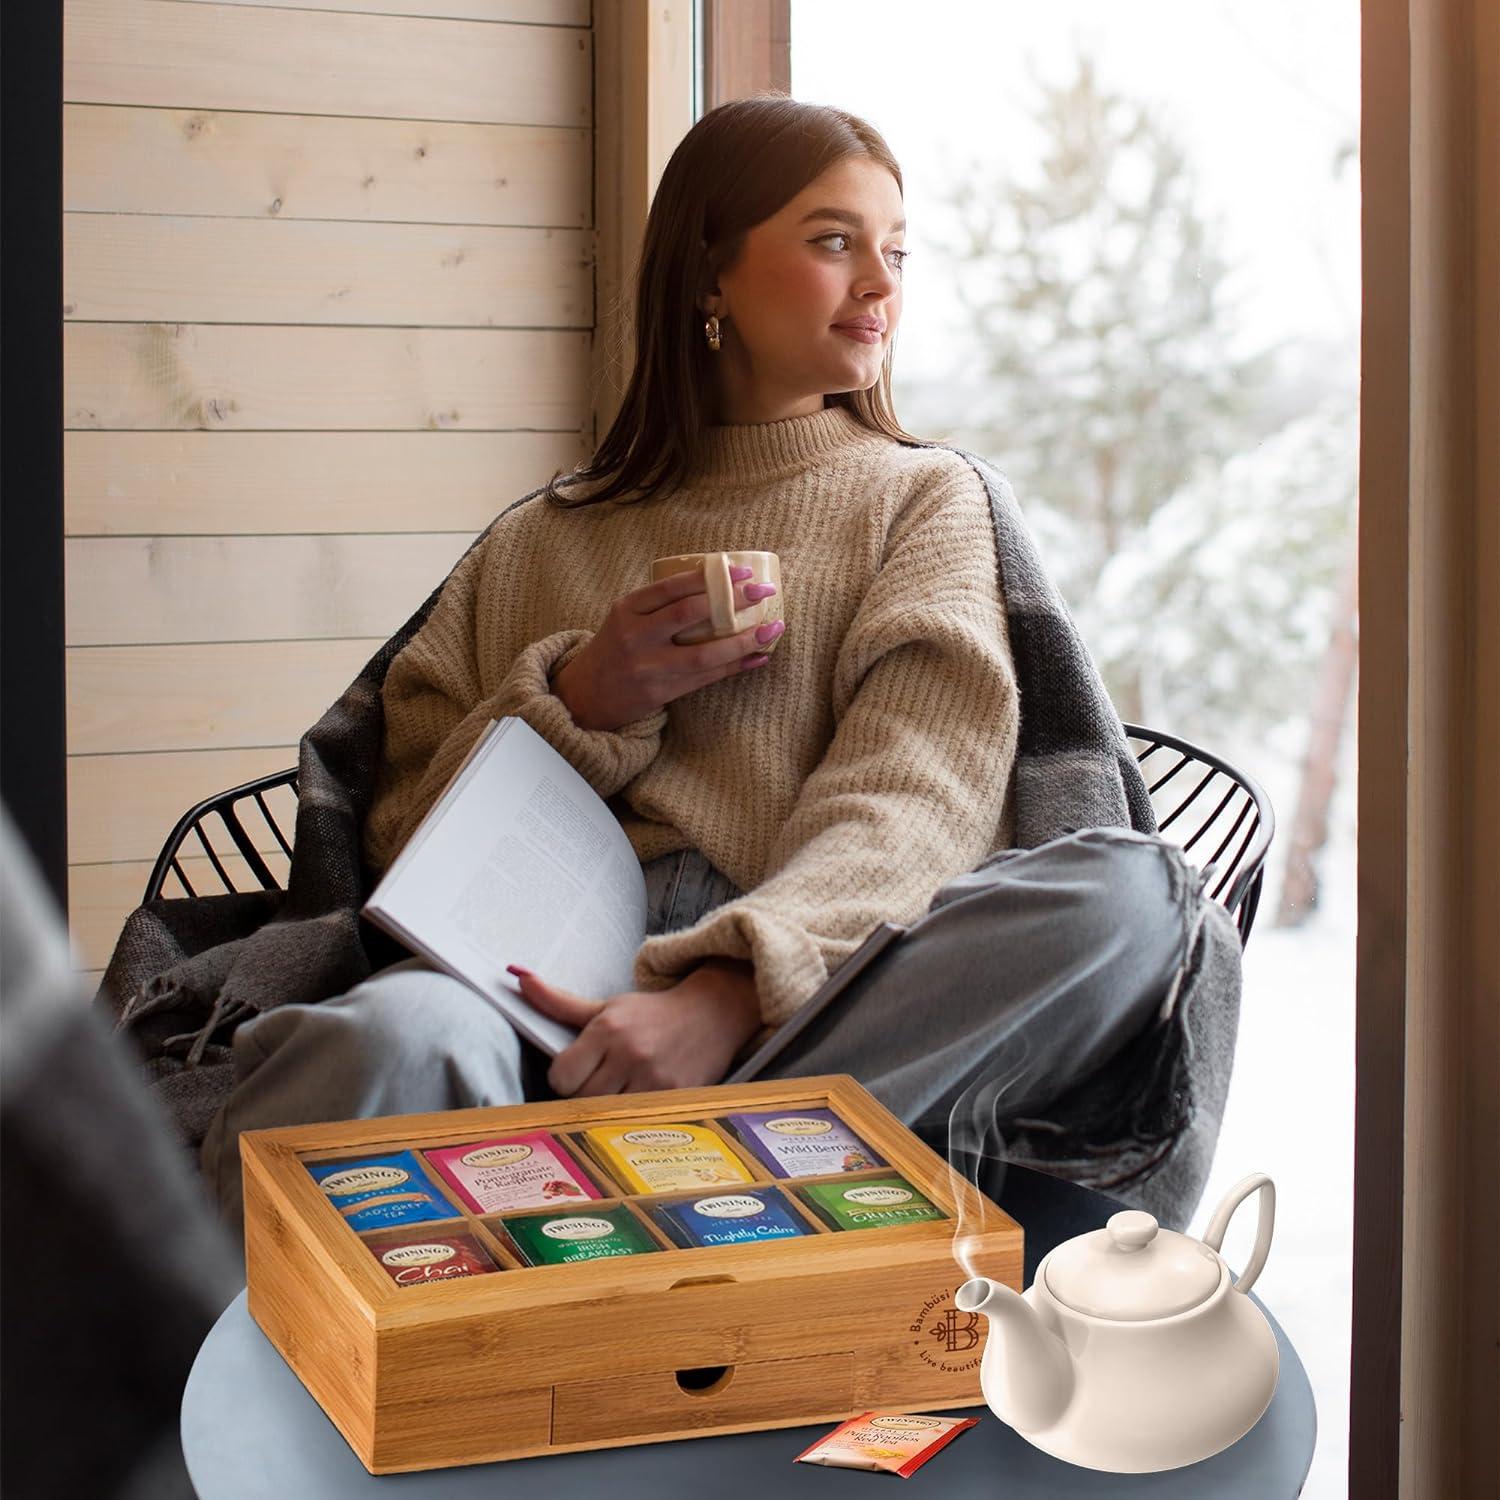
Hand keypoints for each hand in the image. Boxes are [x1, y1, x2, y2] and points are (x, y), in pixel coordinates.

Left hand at [507, 960, 763, 1096]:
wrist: (713, 1012)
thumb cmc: (651, 1013)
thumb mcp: (605, 1007)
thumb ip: (557, 1001)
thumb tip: (516, 976)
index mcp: (608, 1029)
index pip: (561, 1077)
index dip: (565, 1078)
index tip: (578, 1070)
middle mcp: (630, 1054)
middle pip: (583, 1100)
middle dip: (587, 1094)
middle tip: (602, 1081)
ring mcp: (655, 1079)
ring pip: (609, 1116)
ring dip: (610, 1110)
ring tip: (622, 1091)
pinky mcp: (677, 1098)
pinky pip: (639, 1121)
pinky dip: (636, 1116)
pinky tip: (643, 1099)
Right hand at [550, 565, 784, 730]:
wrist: (584, 695)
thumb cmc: (615, 648)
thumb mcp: (626, 617)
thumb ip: (660, 604)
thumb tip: (719, 585)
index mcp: (627, 608)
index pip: (673, 586)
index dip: (710, 576)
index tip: (742, 570)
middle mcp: (636, 635)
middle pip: (690, 614)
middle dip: (732, 601)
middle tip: (763, 591)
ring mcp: (648, 666)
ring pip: (704, 653)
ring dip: (743, 640)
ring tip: (771, 629)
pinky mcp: (660, 692)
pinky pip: (705, 678)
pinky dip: (735, 667)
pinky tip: (758, 657)